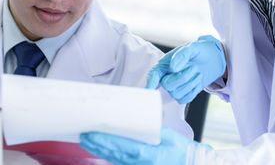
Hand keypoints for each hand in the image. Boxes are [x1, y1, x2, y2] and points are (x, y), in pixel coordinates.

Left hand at [80, 127, 198, 164]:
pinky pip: (120, 163)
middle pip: (113, 154)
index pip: (121, 146)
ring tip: (87, 140)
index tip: (92, 132)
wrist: (191, 164)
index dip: (104, 140)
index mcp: (148, 154)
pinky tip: (100, 149)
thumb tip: (136, 115)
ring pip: (114, 159)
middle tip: (83, 134)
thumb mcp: (167, 135)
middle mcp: (140, 163)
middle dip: (96, 145)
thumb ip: (150, 128)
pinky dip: (109, 155)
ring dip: (99, 150)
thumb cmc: (181, 150)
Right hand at [146, 35, 225, 103]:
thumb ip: (182, 55)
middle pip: (167, 85)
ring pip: (176, 94)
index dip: (150, 82)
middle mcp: (165, 77)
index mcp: (163, 65)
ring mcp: (173, 88)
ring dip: (190, 84)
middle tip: (194, 67)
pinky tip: (196, 81)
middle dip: (183, 78)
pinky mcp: (182, 95)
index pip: (153, 75)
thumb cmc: (199, 52)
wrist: (211, 60)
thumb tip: (173, 67)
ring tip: (197, 73)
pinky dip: (193, 91)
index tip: (150, 89)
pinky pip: (184, 99)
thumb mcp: (192, 48)